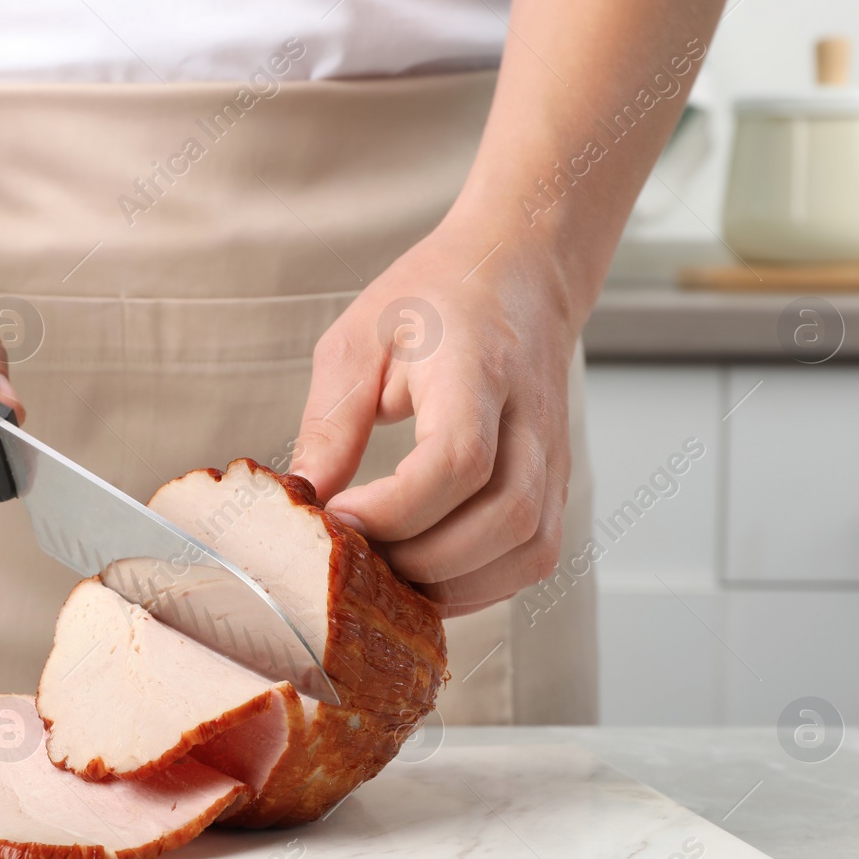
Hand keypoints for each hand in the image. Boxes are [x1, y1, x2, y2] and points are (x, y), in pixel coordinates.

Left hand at [289, 225, 578, 616]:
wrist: (518, 272)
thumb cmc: (435, 302)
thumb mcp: (359, 340)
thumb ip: (331, 423)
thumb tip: (303, 500)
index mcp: (479, 369)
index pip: (460, 459)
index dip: (397, 508)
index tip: (339, 516)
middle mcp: (531, 419)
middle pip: (504, 518)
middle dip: (421, 558)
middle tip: (358, 555)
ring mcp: (553, 456)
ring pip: (529, 550)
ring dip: (454, 584)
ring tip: (390, 573)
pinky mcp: (556, 485)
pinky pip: (532, 558)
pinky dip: (481, 585)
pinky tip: (427, 576)